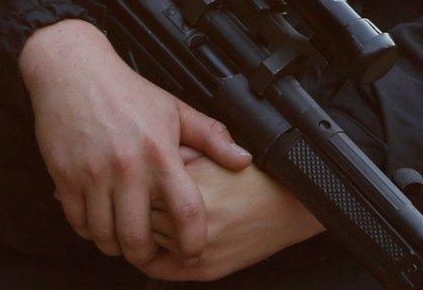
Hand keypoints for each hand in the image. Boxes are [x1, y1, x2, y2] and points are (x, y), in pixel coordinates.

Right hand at [21, 19, 252, 266]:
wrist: (73, 72)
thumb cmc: (126, 91)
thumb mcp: (174, 109)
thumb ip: (211, 137)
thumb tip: (243, 160)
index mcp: (159, 153)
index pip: (184, 211)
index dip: (192, 242)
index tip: (193, 252)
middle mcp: (126, 168)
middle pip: (137, 237)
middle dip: (147, 257)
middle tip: (152, 255)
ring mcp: (93, 175)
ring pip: (105, 236)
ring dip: (116, 246)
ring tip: (125, 239)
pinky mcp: (65, 178)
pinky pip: (78, 223)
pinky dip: (90, 231)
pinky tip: (100, 221)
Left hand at [136, 148, 323, 280]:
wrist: (292, 204)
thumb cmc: (257, 176)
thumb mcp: (216, 154)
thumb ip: (180, 154)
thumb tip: (146, 161)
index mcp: (194, 184)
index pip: (141, 185)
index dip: (134, 179)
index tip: (131, 176)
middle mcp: (195, 219)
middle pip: (140, 214)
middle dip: (134, 204)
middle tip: (130, 198)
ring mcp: (200, 247)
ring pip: (147, 241)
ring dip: (141, 230)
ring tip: (139, 218)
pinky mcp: (206, 268)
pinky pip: (161, 268)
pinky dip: (149, 258)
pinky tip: (148, 246)